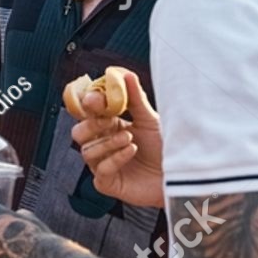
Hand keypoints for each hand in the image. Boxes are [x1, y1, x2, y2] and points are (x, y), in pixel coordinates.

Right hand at [70, 68, 164, 207]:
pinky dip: (115, 158)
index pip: (88, 114)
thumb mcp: (150, 120)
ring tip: (129, 138)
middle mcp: (102, 145)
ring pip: (87, 151)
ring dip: (108, 142)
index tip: (95, 99)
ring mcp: (103, 165)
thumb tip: (125, 74)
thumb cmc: (164, 148)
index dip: (88, 106)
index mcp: (109, 127)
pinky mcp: (107, 183)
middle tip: (111, 121)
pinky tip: (131, 150)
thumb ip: (135, 99)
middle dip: (92, 125)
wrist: (179, 174)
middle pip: (78, 132)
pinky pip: (100, 170)